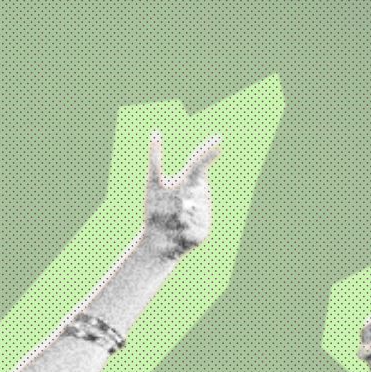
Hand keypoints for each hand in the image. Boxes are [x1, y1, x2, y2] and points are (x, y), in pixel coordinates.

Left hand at [142, 131, 217, 254]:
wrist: (158, 239)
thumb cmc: (156, 210)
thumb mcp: (152, 183)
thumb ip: (155, 159)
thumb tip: (154, 132)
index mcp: (191, 181)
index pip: (198, 163)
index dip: (207, 152)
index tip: (217, 140)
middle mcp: (200, 194)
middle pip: (192, 187)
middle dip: (178, 198)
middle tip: (168, 207)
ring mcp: (204, 211)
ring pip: (191, 207)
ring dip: (176, 214)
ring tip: (169, 220)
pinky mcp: (204, 229)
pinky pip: (191, 224)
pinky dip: (180, 227)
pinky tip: (176, 230)